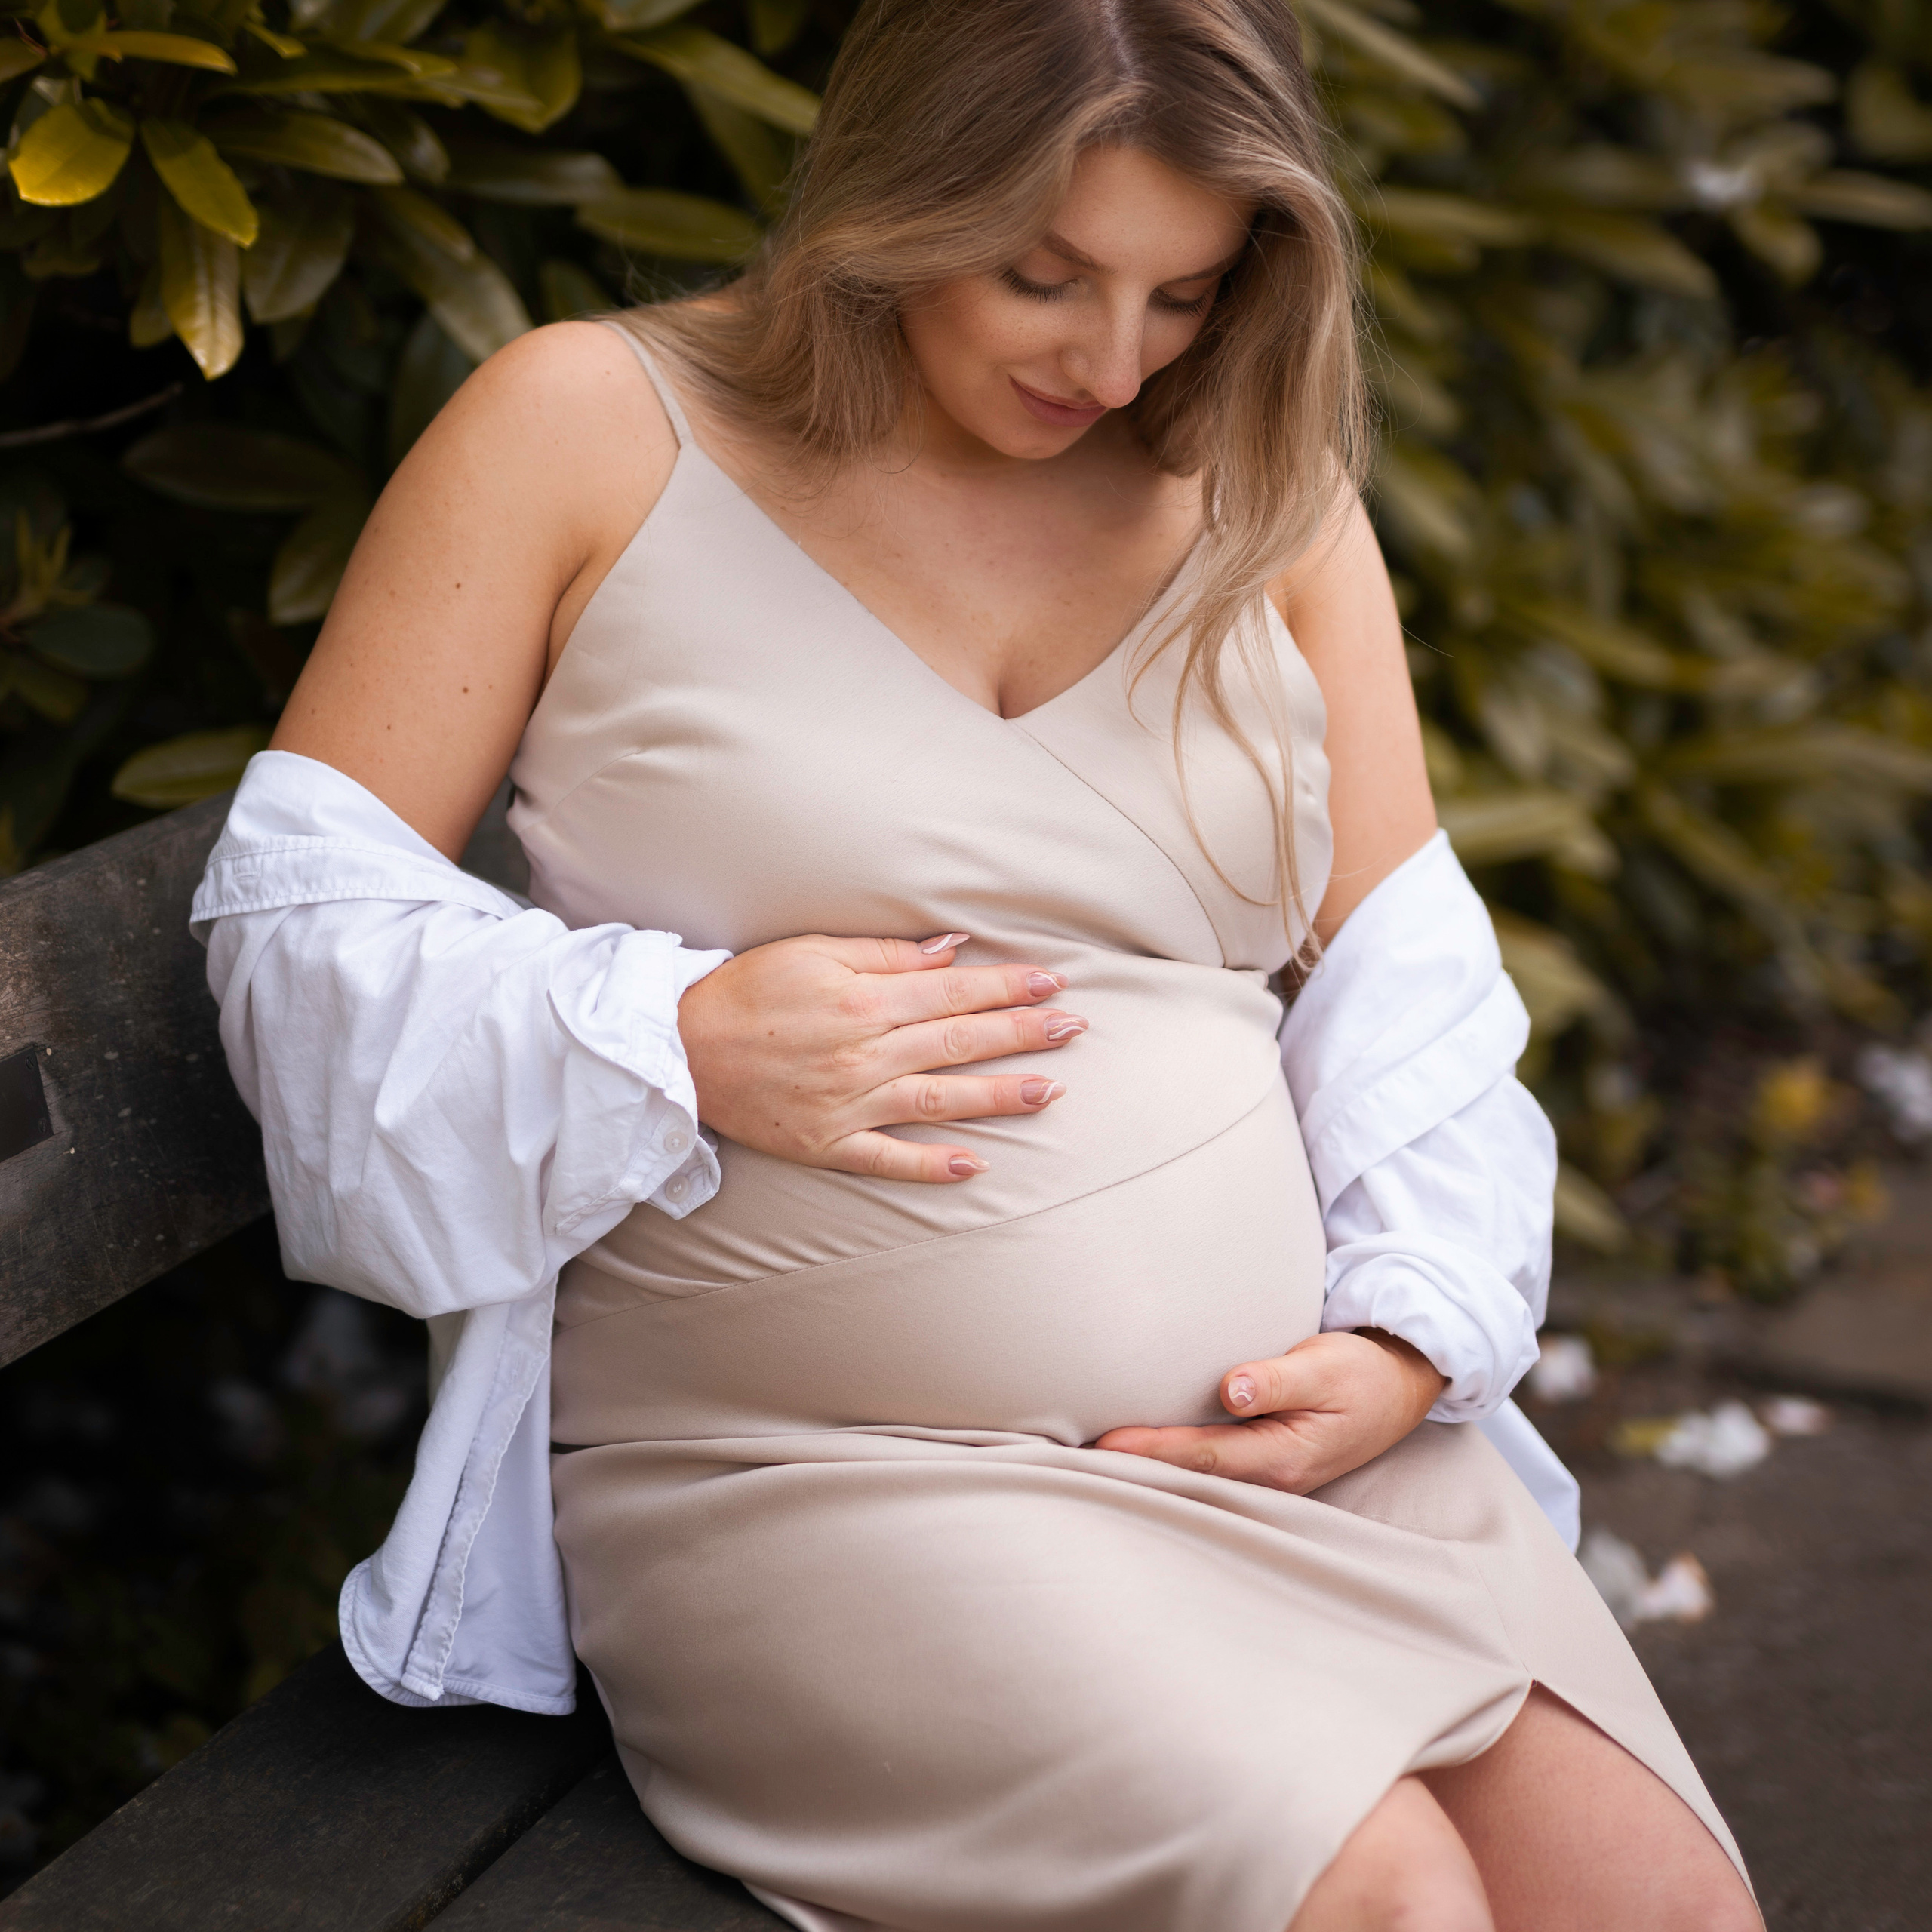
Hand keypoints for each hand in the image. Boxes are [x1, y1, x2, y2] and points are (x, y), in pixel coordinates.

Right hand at [677, 933, 1085, 1183]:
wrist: (678, 1049)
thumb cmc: (747, 991)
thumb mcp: (814, 952)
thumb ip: (887, 954)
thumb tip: (951, 951)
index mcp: (864, 1001)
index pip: (953, 993)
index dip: (1008, 987)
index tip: (1054, 982)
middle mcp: (864, 1055)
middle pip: (959, 1042)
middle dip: (1023, 1034)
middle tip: (1075, 1030)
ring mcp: (848, 1105)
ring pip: (939, 1100)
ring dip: (998, 1096)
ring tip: (1050, 1091)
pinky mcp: (827, 1144)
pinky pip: (887, 1159)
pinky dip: (931, 1165)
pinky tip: (976, 1165)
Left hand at [1094, 1329, 1446, 1492]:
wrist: (1398, 1386)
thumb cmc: (1361, 1373)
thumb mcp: (1328, 1368)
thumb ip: (1279, 1378)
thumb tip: (1233, 1387)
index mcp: (1282, 1458)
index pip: (1203, 1456)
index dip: (1153, 1450)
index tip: (1106, 1441)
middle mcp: (1268, 1476)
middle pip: (1189, 1476)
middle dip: (1136, 1468)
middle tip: (1073, 1456)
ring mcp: (1263, 1472)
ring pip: (1196, 1475)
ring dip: (1149, 1466)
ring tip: (1091, 1456)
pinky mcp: (1259, 1459)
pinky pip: (1207, 1464)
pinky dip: (1171, 1458)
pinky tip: (1138, 1449)